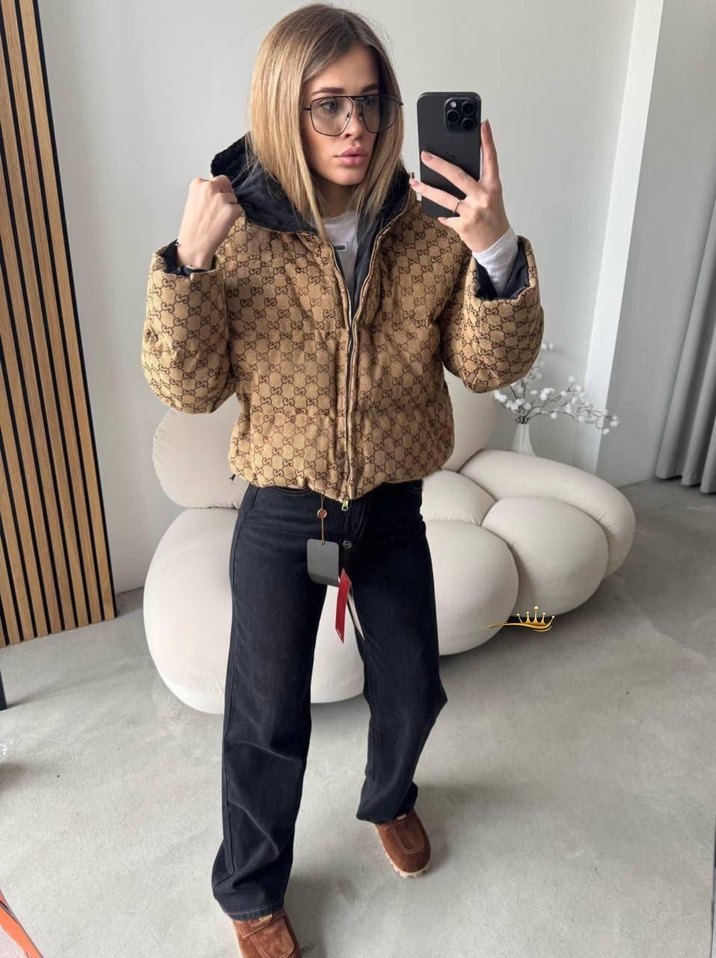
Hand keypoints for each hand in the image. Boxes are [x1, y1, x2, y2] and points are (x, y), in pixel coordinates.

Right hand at [176, 174, 242, 267]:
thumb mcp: (193, 202)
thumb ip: (205, 194)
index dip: (218, 191)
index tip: (213, 201)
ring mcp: (221, 198)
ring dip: (229, 208)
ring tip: (218, 220)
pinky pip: (239, 209)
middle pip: (226, 184)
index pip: (216, 180)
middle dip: (226, 193)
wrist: (194, 246)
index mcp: (197, 184)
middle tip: (220, 209)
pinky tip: (223, 224)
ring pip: (233, 199)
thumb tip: (219, 191)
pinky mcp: (231, 210)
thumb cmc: (192, 228)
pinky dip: (234, 217)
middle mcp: (209, 187)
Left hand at [409, 119, 510, 254]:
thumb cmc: (492, 216)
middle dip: (439, 165)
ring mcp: (472, 212)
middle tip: (425, 155)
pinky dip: (442, 214)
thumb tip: (452, 170)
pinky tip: (439, 212)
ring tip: (415, 182)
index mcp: (493, 187)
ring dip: (427, 189)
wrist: (496, 244)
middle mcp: (483, 197)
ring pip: (444, 198)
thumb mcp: (491, 196)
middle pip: (458, 176)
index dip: (487, 141)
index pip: (491, 160)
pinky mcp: (462, 226)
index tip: (483, 124)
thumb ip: (477, 183)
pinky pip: (445, 215)